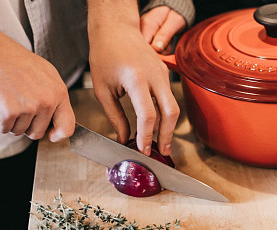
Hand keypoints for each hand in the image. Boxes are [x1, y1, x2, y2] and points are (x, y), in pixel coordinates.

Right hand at [0, 13, 73, 141]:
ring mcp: (28, 108)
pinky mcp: (9, 113)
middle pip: (38, 133)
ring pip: (20, 131)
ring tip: (9, 100)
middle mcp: (47, 102)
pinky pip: (4, 129)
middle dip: (28, 126)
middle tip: (19, 107)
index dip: (58, 136)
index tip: (51, 136)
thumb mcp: (47, 75)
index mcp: (59, 93)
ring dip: (13, 122)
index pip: (67, 127)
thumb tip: (58, 119)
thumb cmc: (17, 61)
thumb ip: (55, 97)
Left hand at [88, 2, 178, 155]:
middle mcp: (154, 75)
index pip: (147, 115)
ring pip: (173, 106)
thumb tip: (124, 138)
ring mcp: (163, 73)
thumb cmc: (105, 55)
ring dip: (169, 126)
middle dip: (168, 135)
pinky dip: (165, 114)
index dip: (146, 136)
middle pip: (171, 112)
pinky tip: (158, 125)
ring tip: (162, 143)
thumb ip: (115, 116)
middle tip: (163, 152)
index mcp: (135, 79)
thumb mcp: (103, 89)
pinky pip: (169, 97)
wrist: (116, 29)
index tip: (142, 149)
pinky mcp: (165, 73)